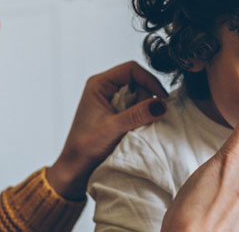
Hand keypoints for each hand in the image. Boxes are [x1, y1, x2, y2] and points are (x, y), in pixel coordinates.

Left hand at [47, 61, 168, 199]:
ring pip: (139, 95)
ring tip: (135, 127)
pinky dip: (140, 117)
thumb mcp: (113, 128)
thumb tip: (162, 104)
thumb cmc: (85, 147)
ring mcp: (111, 100)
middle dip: (146, 99)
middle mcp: (105, 88)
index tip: (162, 98)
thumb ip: (137, 114)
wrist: (76, 168)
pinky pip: (136, 108)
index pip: (131, 69)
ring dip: (143, 110)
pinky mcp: (116, 112)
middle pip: (138, 81)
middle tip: (143, 119)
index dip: (149, 81)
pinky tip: (135, 129)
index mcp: (98, 84)